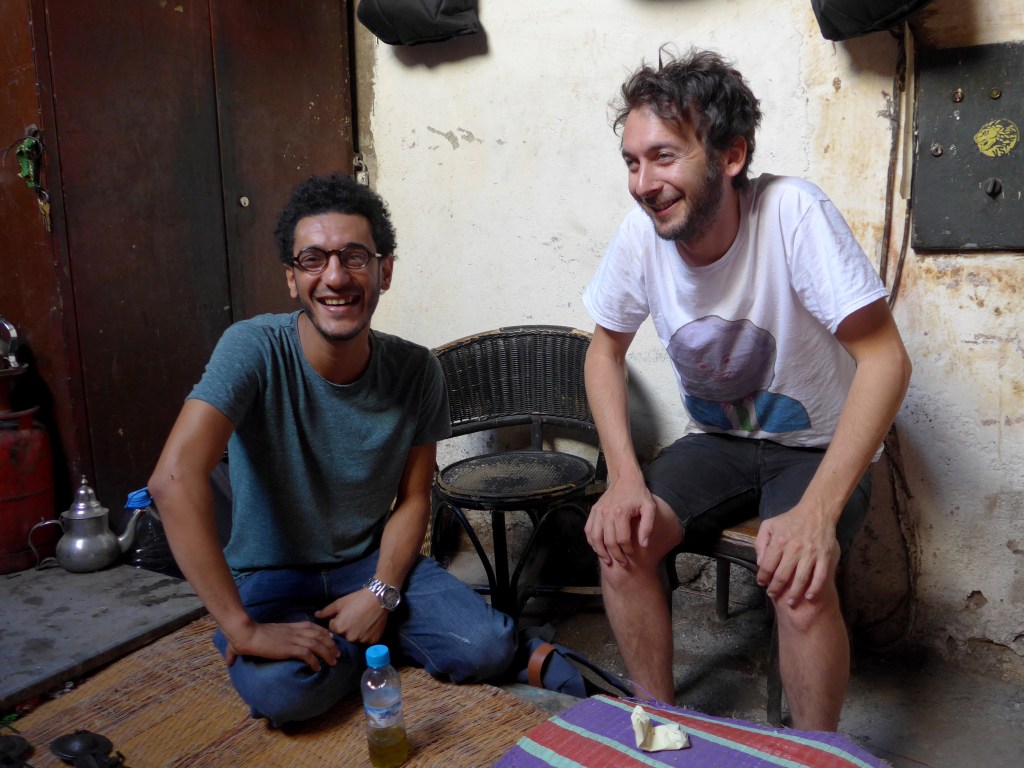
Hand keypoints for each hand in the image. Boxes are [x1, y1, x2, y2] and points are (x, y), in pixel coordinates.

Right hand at [222, 620, 339, 670]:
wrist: (245, 633)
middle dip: (331, 644)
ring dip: (327, 653)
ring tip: (334, 662)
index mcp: (289, 627)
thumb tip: (228, 661)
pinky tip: (318, 668)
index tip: (329, 639)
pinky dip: (315, 661)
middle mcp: (294, 632)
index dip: (322, 633)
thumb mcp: (250, 639)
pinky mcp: (289, 648)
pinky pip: (308, 654)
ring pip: (318, 644)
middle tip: (337, 653)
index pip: (312, 626)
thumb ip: (242, 649)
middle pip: (319, 635)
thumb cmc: (244, 636)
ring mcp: (293, 639)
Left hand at [315, 589, 388, 644]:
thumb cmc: (357, 599)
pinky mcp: (372, 641)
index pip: (332, 630)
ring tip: (362, 622)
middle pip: (343, 637)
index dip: (337, 622)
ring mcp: (362, 640)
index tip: (345, 615)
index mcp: (339, 628)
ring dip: (356, 634)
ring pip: (355, 640)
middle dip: (346, 630)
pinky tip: (369, 626)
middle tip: (353, 619)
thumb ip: (326, 611)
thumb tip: (316, 615)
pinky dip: (366, 636)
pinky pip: (366, 641)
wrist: (378, 598)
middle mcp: (349, 637)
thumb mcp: (339, 603)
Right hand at [584, 476, 656, 566]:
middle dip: (615, 555)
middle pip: (608, 541)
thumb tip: (643, 544)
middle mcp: (607, 513)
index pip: (622, 539)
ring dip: (600, 551)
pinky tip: (598, 548)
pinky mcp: (594, 511)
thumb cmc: (639, 494)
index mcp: (621, 513)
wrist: (625, 478)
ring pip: (595, 537)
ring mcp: (598, 512)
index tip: (631, 555)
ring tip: (607, 560)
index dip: (627, 550)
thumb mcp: (649, 508)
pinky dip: (591, 541)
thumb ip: (647, 526)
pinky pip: (588, 530)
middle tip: (622, 563)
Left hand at [754, 505, 839, 606]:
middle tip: (773, 595)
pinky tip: (809, 597)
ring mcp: (811, 553)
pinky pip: (820, 576)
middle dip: (775, 589)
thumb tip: (760, 563)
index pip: (767, 566)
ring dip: (794, 595)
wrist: (816, 511)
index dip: (763, 578)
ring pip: (800, 580)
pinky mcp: (825, 556)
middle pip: (782, 576)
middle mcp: (794, 549)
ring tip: (789, 603)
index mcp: (779, 541)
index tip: (762, 583)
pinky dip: (815, 589)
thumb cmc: (790, 519)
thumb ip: (760, 543)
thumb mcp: (769, 525)